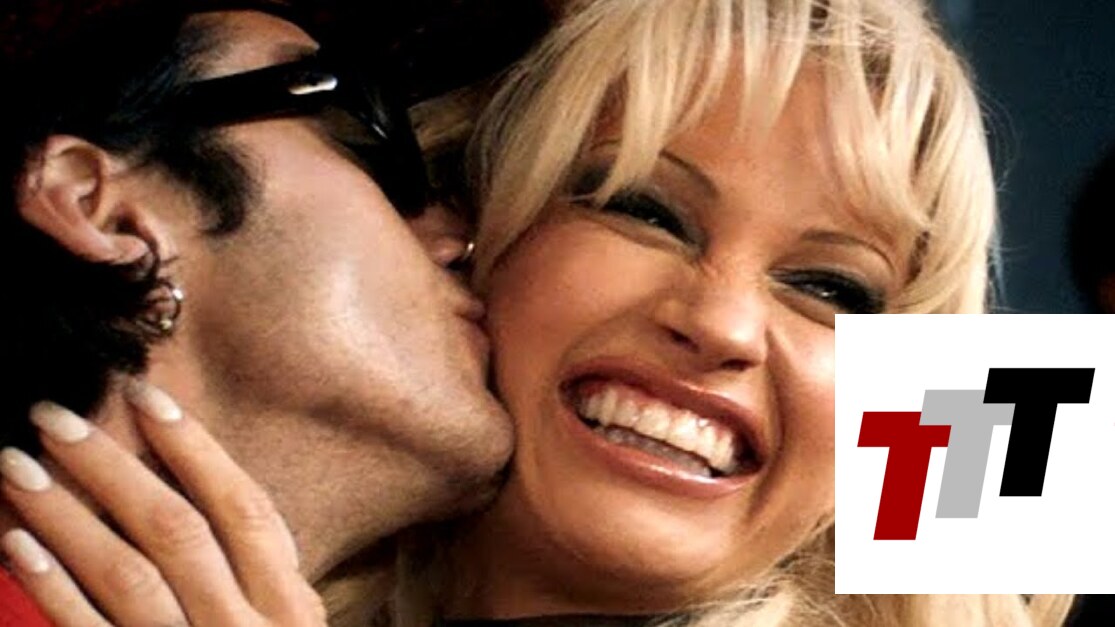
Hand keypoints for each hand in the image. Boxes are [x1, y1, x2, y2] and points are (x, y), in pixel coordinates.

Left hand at [0, 380, 325, 625]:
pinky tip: (16, 542)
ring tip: (17, 465)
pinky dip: (51, 587)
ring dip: (66, 514)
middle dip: (111, 466)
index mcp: (292, 607)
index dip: (196, 449)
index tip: (147, 395)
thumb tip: (192, 488)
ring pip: (126, 575)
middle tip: (54, 414)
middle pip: (177, 530)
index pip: (245, 510)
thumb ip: (257, 575)